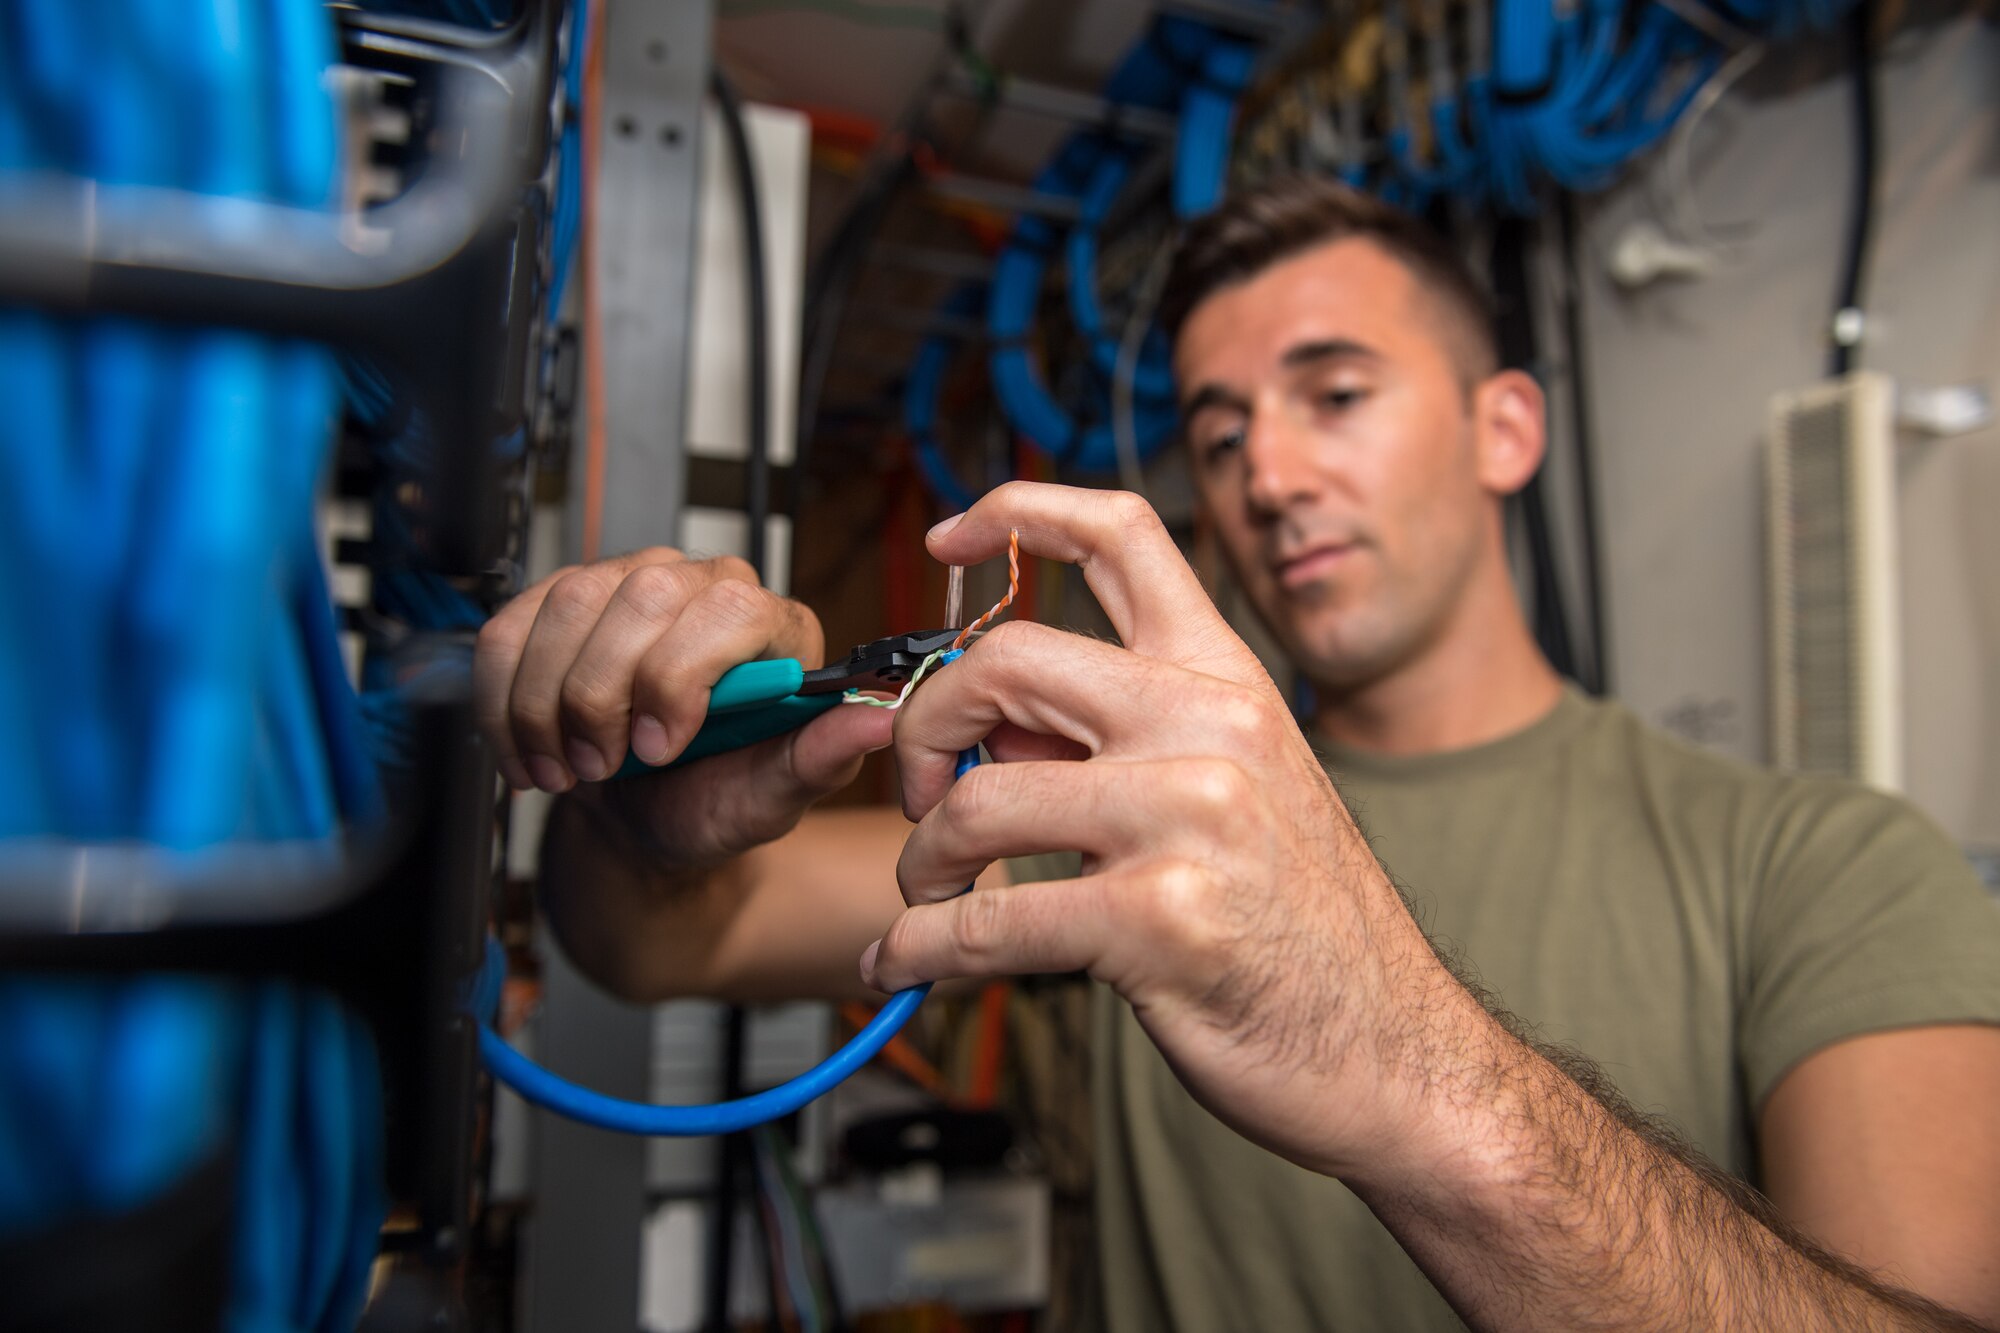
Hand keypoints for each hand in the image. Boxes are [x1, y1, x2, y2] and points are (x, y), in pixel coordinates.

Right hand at [473, 548, 892, 870]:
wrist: (642, 819)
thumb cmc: (714, 803)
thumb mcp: (770, 800)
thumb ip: (818, 760)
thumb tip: (879, 720)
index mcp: (772, 626)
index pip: (728, 608)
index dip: (677, 677)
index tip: (657, 748)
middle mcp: (702, 586)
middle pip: (638, 596)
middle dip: (603, 695)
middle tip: (601, 765)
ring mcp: (626, 582)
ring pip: (568, 604)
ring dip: (549, 703)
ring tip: (566, 767)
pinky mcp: (560, 601)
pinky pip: (511, 627)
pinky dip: (505, 700)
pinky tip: (527, 748)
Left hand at [863, 483, 1475, 1180]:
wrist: (1394, 1049)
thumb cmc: (1303, 927)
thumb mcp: (1234, 790)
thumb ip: (1118, 737)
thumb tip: (990, 726)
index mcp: (1226, 679)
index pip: (1122, 533)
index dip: (1016, 512)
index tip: (947, 540)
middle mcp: (1210, 726)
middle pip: (1005, 662)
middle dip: (925, 730)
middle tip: (922, 796)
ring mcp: (1189, 819)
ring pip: (980, 801)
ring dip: (922, 860)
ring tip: (930, 898)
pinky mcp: (1160, 921)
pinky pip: (985, 923)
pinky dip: (921, 950)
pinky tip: (909, 965)